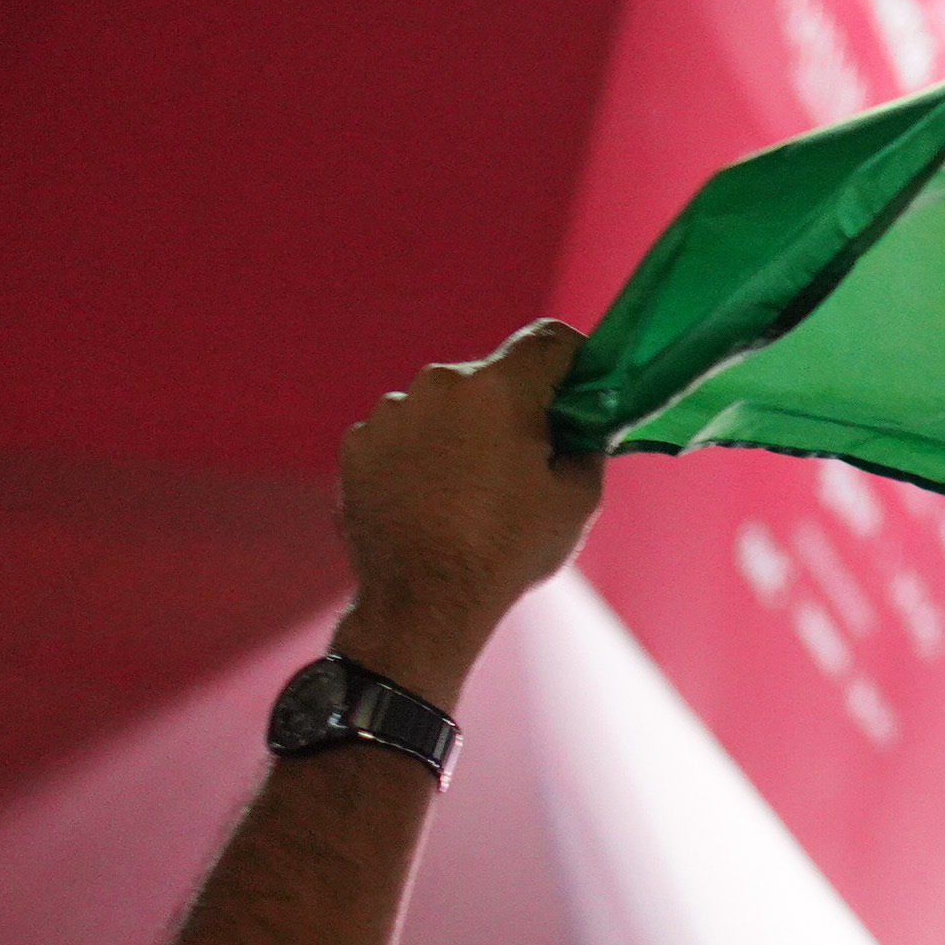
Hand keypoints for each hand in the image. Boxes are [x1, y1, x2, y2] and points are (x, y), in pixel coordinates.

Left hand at [333, 323, 603, 692]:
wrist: (422, 605)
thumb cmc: (506, 552)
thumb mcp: (576, 501)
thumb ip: (587, 446)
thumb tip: (583, 426)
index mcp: (499, 390)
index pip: (549, 340)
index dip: (574, 361)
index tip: (579, 390)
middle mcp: (438, 385)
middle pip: (491, 377)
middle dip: (512, 407)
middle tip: (525, 459)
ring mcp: (390, 413)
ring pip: (442, 405)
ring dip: (461, 431)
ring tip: (470, 490)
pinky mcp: (357, 444)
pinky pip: (401, 434)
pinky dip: (418, 455)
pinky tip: (431, 500)